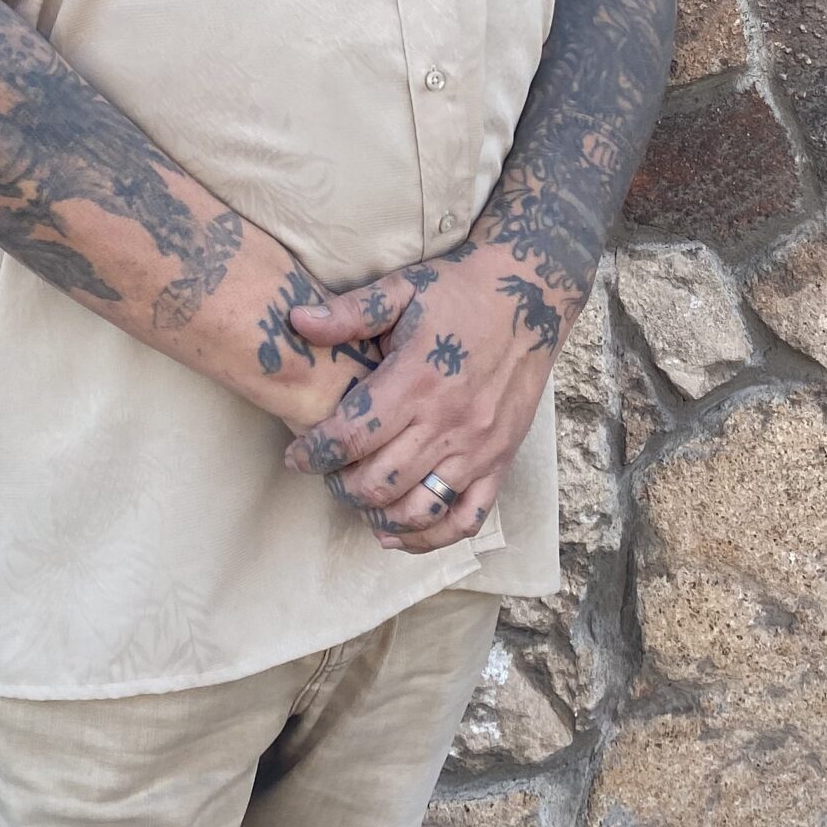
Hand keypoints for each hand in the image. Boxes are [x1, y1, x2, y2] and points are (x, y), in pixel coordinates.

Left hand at [281, 243, 564, 552]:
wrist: (530, 298)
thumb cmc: (458, 292)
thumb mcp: (401, 288)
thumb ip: (349, 312)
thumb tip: (295, 320)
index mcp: (415, 381)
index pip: (352, 435)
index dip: (315, 453)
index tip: (296, 456)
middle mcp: (447, 423)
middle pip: (379, 481)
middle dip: (340, 486)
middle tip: (326, 474)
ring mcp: (477, 449)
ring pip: (418, 508)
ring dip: (379, 514)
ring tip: (358, 499)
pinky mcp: (500, 461)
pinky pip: (466, 518)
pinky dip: (430, 537)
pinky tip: (399, 533)